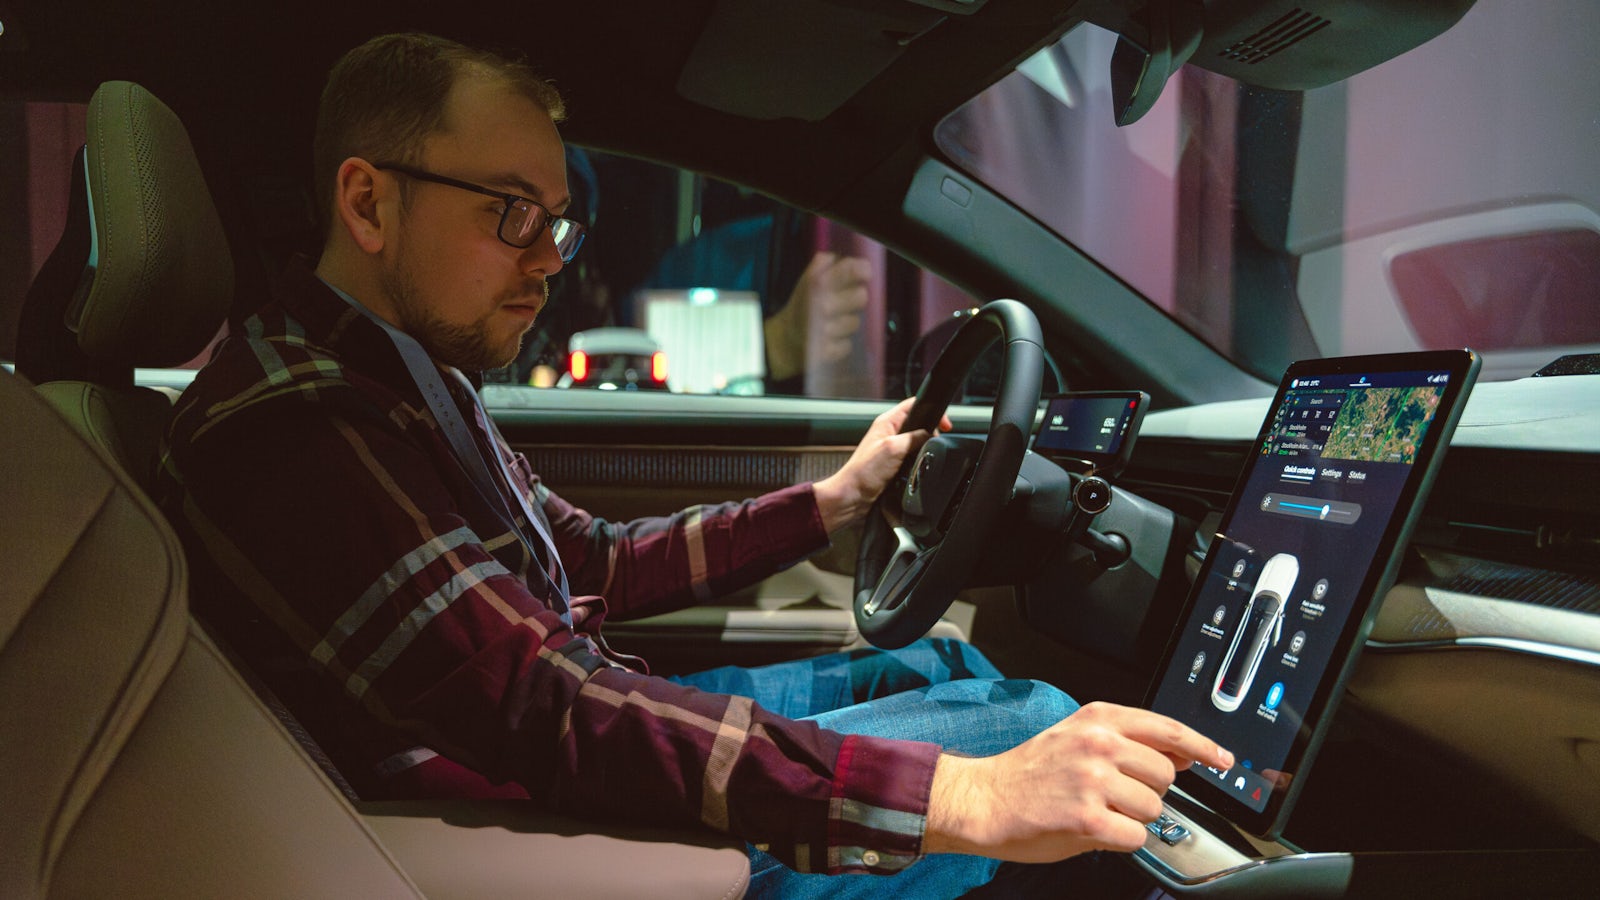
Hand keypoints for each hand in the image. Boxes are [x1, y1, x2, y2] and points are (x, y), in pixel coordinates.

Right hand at [764, 252, 871, 382]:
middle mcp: (822, 306)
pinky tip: (829, 339)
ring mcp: (825, 330)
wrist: (785, 340)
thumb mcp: (807, 281)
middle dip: (854, 299)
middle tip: (844, 303)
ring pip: (855, 323)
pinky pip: (847, 345)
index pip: (851, 270)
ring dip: (846, 323)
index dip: (862, 270)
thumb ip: (824, 265)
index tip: (864, 273)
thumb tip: (843, 258)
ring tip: (832, 323)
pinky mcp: (827, 352)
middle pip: (861, 297)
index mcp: (817, 284)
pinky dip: (840, 344)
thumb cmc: (801, 307)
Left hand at [813, 397, 950, 532]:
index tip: (945, 425)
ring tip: (924, 458)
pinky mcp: (894, 465)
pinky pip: (913, 459)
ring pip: (917, 443)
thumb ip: (914, 438)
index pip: (914, 405)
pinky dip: (918, 463)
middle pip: (919, 424)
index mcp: (886, 422)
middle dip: (931, 433)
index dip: (933, 410)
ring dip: (923, 451)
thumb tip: (931, 435)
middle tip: (935, 444)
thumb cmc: (863, 473)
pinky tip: (917, 470)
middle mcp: (889, 433)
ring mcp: (892, 450)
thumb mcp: (893, 449)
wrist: (852, 498)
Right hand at [923, 702, 1232, 861]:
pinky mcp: (1087, 818)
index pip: (1168, 729)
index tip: (1222, 760)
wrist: (983, 799)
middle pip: (1165, 775)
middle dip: (1149, 792)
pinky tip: (1094, 830)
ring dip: (1132, 819)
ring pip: (1153, 809)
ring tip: (1098, 812)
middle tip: (1117, 796)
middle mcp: (1098, 744)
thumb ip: (1128, 740)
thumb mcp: (1076, 737)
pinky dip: (1120, 841)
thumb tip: (1182, 755)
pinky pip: (1135, 837)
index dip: (1202, 748)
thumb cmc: (1028, 772)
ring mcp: (1093, 781)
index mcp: (1098, 719)